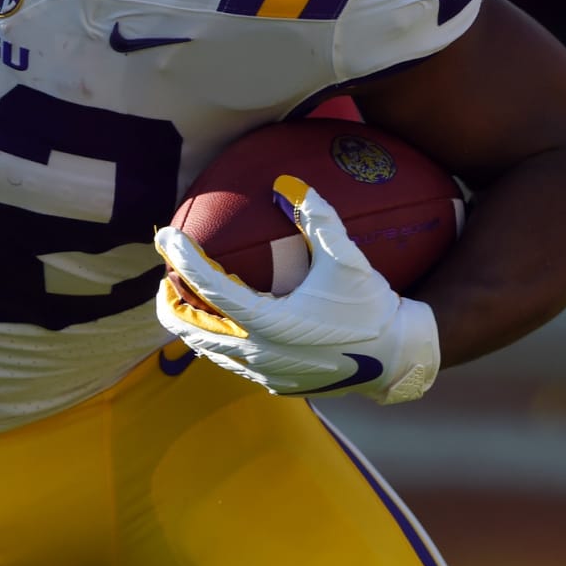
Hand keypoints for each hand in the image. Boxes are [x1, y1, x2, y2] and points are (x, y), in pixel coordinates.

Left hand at [154, 174, 439, 403]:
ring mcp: (265, 373)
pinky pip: (228, 359)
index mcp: (272, 324)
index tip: (166, 236)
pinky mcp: (274, 382)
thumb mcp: (347, 258)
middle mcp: (261, 354)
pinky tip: (216, 315)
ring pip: (206, 348)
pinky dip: (212, 335)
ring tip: (180, 291)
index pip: (210, 288)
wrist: (399, 359)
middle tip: (165, 269)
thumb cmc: (372, 306)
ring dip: (187, 319)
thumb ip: (317, 217)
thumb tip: (286, 183)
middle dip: (169, 299)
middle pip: (190, 328)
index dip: (183, 259)